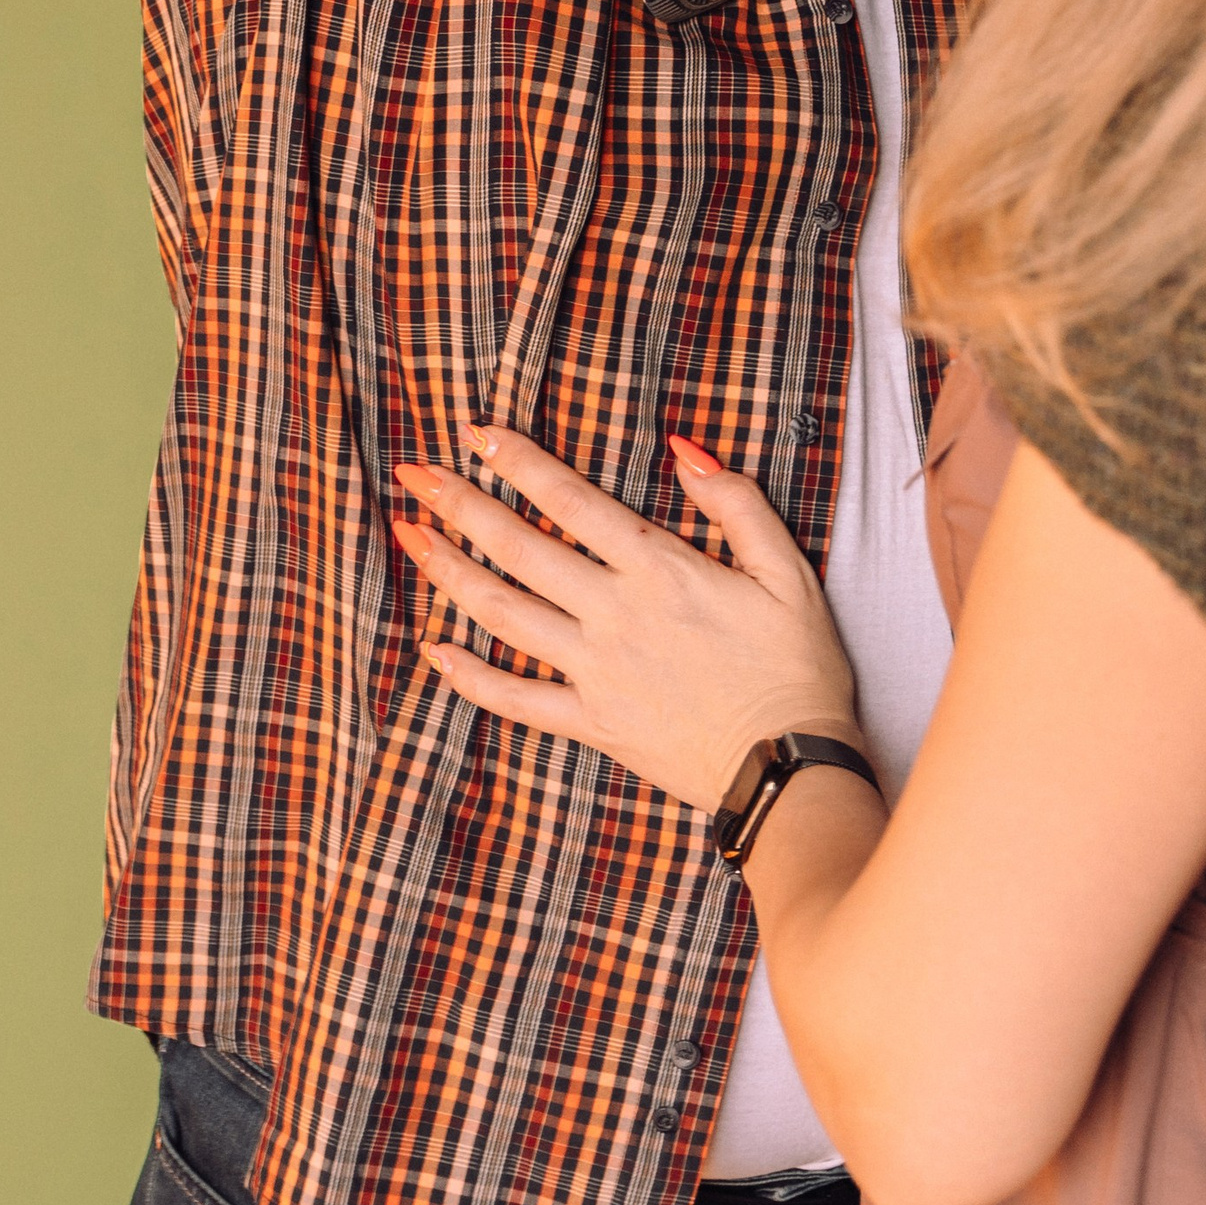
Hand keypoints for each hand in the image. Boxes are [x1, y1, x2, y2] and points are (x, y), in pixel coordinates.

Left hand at [393, 423, 862, 814]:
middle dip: (461, 504)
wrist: (791, 772)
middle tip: (414, 471)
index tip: (475, 432)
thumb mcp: (787, 570)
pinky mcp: (592, 724)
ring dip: (450, 572)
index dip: (519, 462)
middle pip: (520, 549)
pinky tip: (433, 649)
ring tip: (408, 536)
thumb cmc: (797, 667)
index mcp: (659, 569)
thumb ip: (736, 503)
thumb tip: (683, 449)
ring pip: (504, 614)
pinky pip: (517, 700)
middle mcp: (614, 615)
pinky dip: (470, 677)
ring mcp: (595, 673)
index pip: (571, 501)